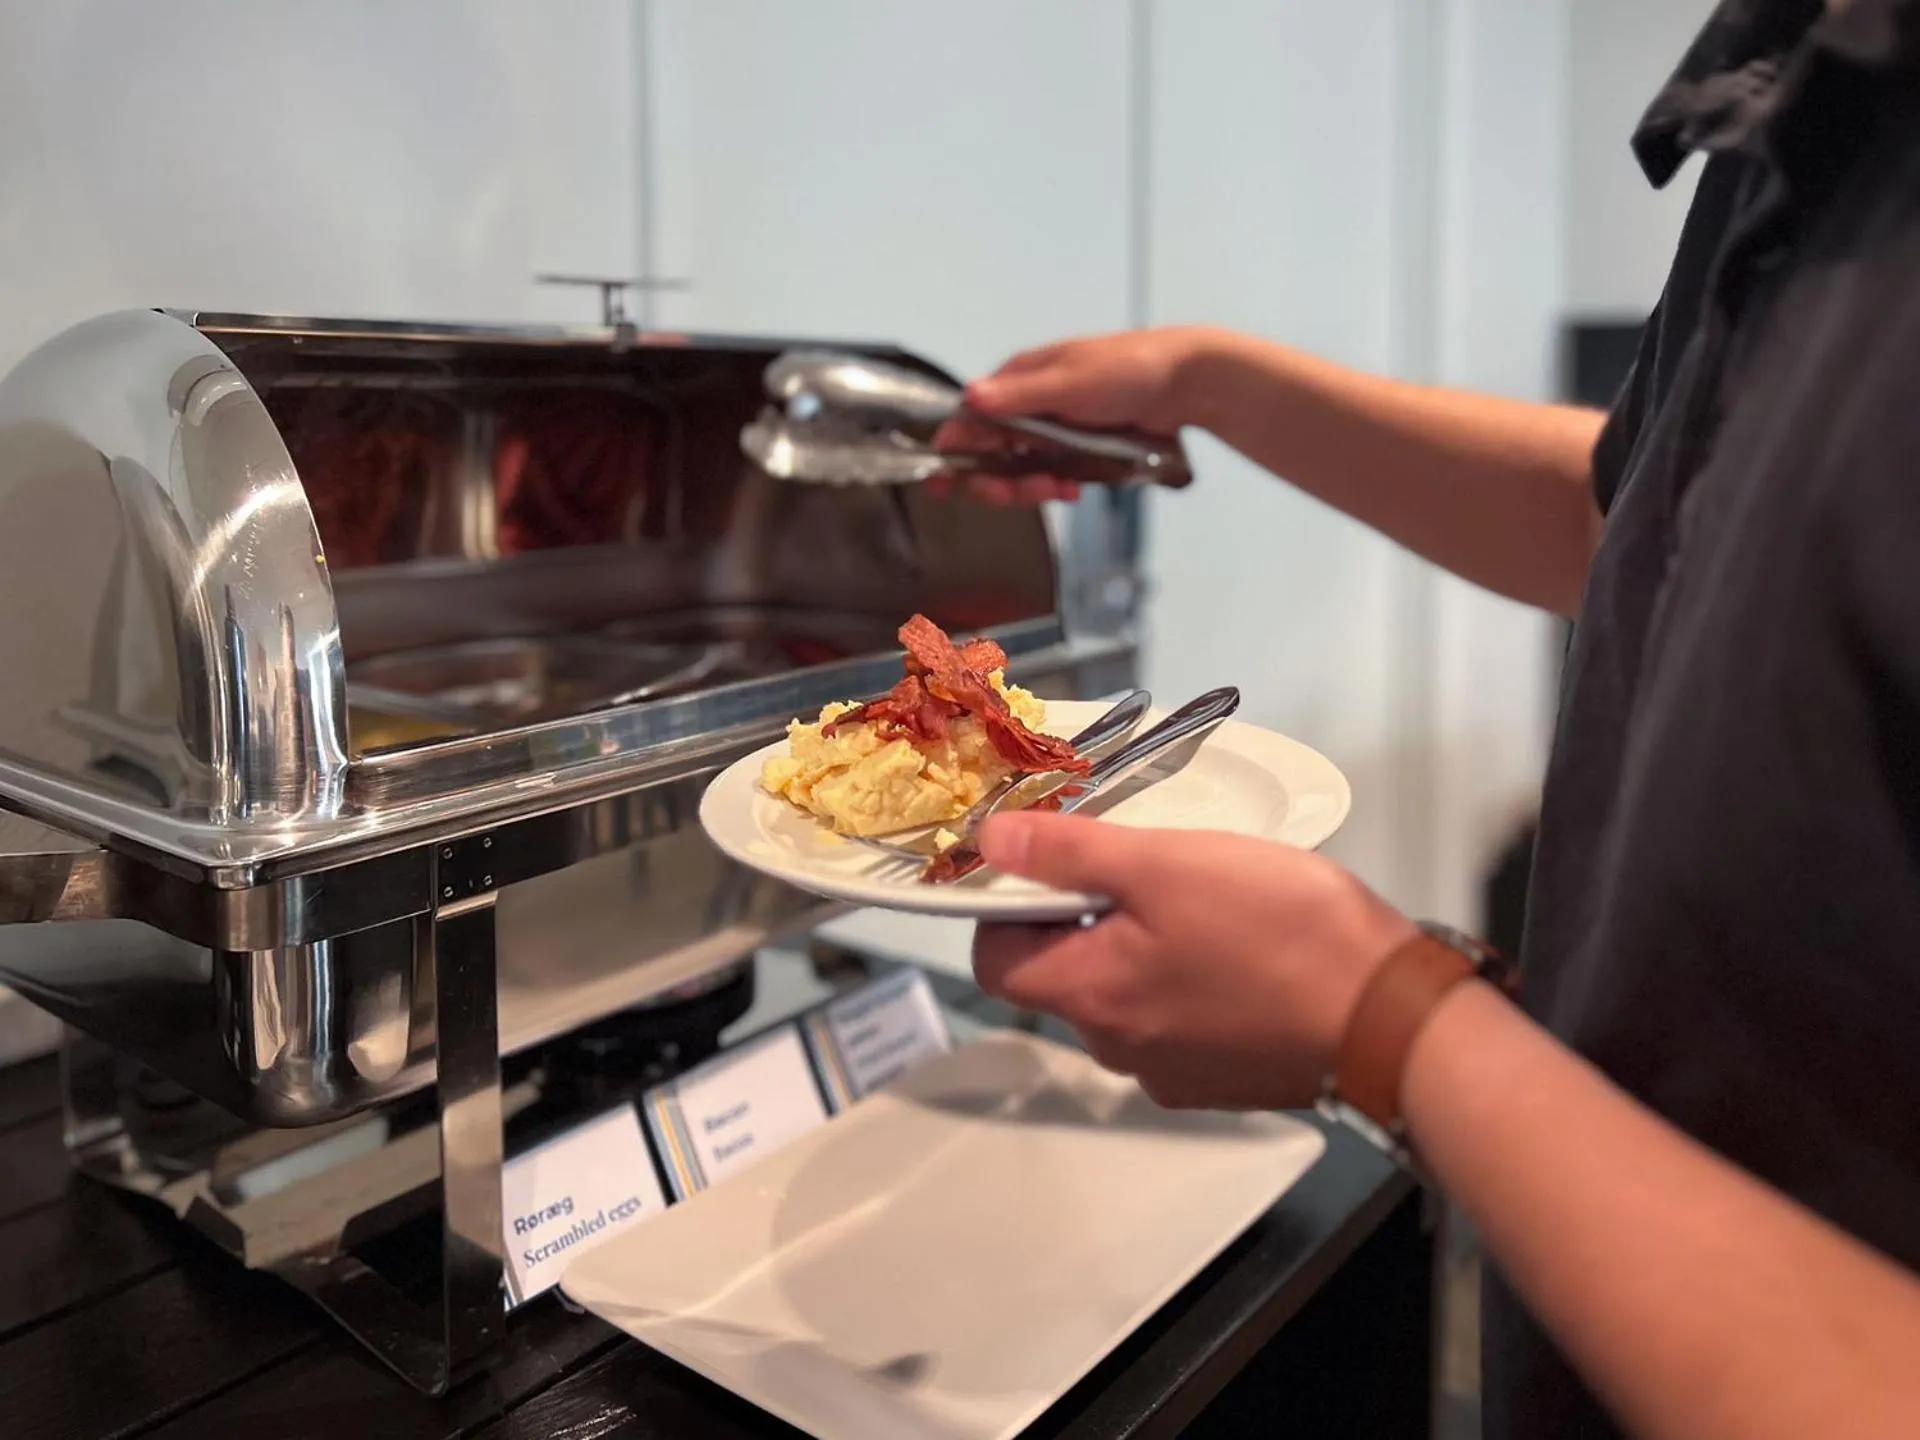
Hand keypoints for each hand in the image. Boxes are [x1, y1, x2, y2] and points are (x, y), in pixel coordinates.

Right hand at [930, 326, 1221, 505]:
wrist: (1184, 384)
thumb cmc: (1128, 369)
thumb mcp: (1070, 382)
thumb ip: (1019, 396)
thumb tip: (970, 398)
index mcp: (1016, 382)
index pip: (967, 423)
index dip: (954, 455)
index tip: (946, 484)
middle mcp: (1026, 407)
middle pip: (988, 456)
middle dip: (1000, 481)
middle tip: (1026, 491)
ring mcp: (1049, 430)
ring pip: (1017, 471)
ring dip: (1030, 488)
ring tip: (1061, 488)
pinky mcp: (1072, 449)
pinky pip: (1048, 476)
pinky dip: (1055, 487)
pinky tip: (1073, 488)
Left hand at [970, 811, 1414, 1109]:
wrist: (1392, 1018)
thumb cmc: (1284, 934)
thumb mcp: (1167, 863)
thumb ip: (1070, 852)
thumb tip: (993, 842)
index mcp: (1091, 996)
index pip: (996, 960)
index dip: (1008, 905)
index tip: (1049, 860)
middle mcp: (1119, 1049)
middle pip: (1062, 975)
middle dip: (1086, 916)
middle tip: (1146, 866)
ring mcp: (1173, 1072)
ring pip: (1124, 996)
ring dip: (1143, 947)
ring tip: (1205, 902)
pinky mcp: (1223, 1079)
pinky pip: (1178, 1021)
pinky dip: (1190, 981)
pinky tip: (1241, 949)